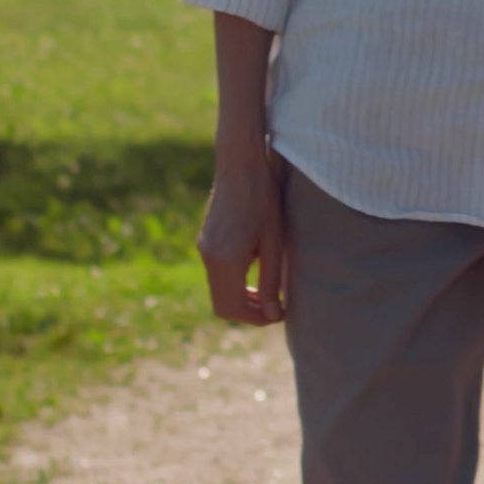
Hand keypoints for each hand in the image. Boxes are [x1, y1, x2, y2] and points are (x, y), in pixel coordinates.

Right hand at [197, 152, 290, 323]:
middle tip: (274, 308)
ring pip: (218, 290)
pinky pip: (216, 274)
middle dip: (247, 312)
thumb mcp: (273, 242)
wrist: (240, 164)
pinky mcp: (206, 241)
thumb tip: (272, 315)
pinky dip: (234, 282)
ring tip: (268, 293)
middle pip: (221, 305)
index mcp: (224, 260)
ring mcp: (204, 248)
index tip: (278, 314)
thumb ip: (270, 281)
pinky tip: (255, 270)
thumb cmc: (263, 199)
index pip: (232, 309)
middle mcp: (208, 258)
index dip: (255, 319)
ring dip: (240, 298)